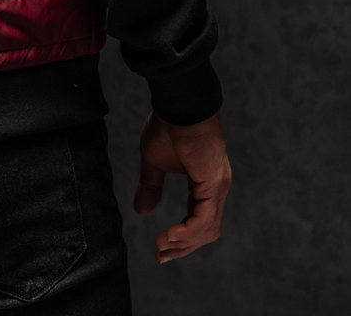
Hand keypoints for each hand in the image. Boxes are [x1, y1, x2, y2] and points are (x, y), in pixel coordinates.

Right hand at [133, 110, 231, 262]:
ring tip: (162, 246)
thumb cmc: (167, 125)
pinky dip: (188, 232)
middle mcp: (216, 188)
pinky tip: (171, 235)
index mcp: (205, 183)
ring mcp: (218, 186)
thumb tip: (142, 211)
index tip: (160, 247)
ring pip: (207, 228)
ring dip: (184, 243)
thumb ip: (150, 186)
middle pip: (205, 230)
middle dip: (183, 247)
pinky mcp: (214, 183)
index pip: (198, 219)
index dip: (181, 236)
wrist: (178, 104)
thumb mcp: (153, 161)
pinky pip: (204, 218)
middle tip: (161, 256)